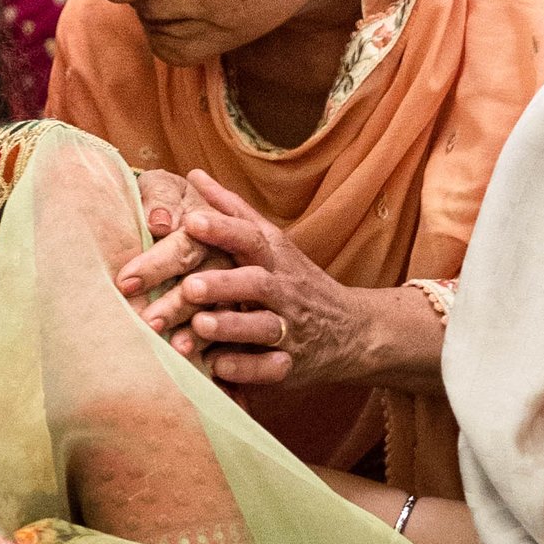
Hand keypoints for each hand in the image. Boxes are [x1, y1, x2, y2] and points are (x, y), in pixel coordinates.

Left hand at [118, 170, 360, 386]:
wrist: (353, 330)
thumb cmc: (295, 280)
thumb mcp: (271, 242)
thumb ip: (232, 212)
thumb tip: (195, 174)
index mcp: (274, 257)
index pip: (250, 237)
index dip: (222, 229)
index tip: (190, 221)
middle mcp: (283, 290)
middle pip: (256, 283)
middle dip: (223, 284)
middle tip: (189, 285)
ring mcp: (289, 328)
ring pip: (262, 326)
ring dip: (231, 326)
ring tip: (200, 324)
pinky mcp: (290, 365)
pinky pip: (269, 369)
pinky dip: (245, 369)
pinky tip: (217, 367)